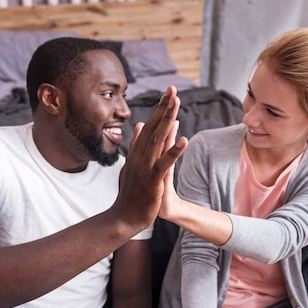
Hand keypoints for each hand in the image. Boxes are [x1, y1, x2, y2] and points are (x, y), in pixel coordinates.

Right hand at [113, 86, 186, 229]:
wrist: (123, 218)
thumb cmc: (130, 194)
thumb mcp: (131, 165)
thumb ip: (136, 145)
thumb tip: (140, 124)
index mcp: (137, 153)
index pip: (150, 126)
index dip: (159, 109)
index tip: (168, 93)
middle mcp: (139, 156)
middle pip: (154, 127)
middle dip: (164, 107)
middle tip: (173, 89)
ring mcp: (144, 167)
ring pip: (158, 140)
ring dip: (168, 121)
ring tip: (177, 104)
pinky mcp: (152, 181)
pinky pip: (164, 164)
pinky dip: (174, 151)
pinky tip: (184, 140)